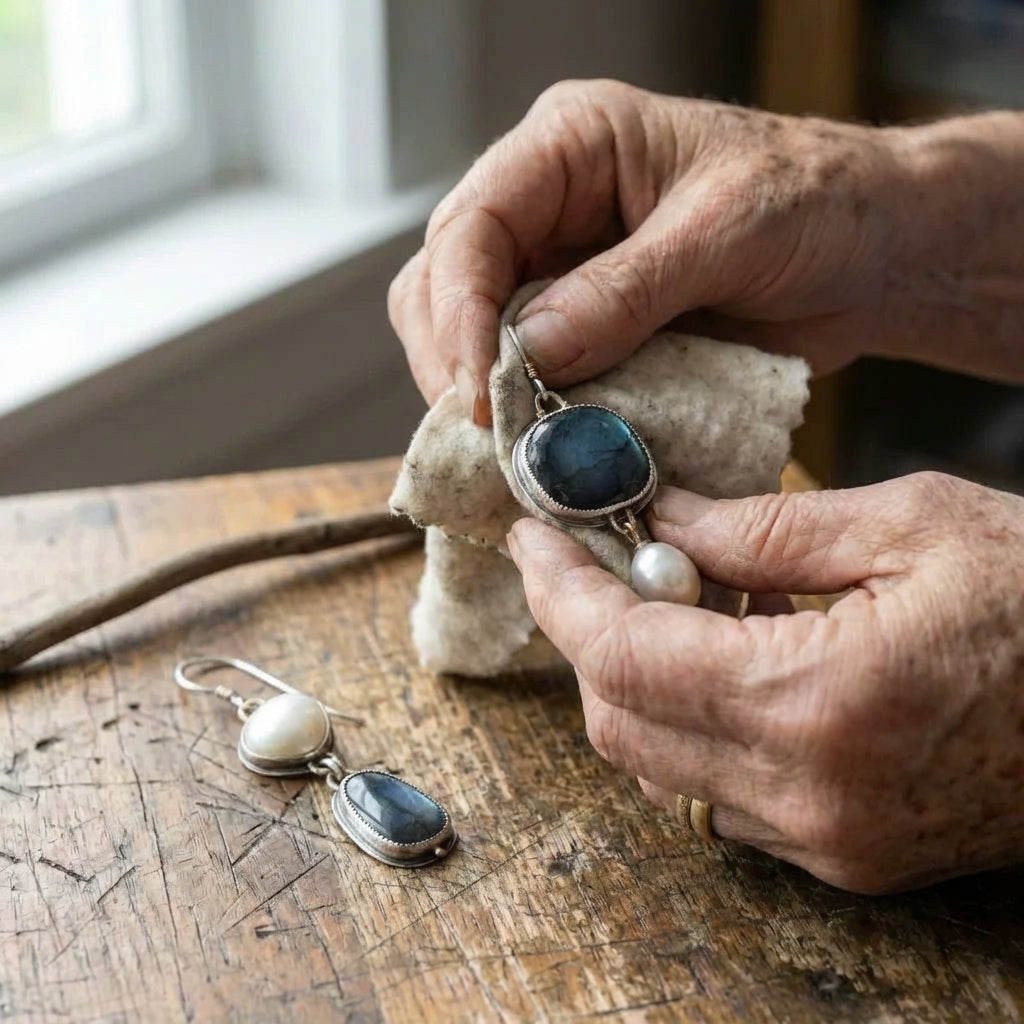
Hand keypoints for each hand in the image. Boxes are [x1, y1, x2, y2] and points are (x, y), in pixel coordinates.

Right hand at [389, 79, 960, 422]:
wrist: (873, 253)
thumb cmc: (817, 204)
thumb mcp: (727, 233)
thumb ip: (626, 292)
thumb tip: (530, 354)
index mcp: (570, 147)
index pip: (471, 225)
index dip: (461, 312)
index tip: (480, 389)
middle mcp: (547, 206)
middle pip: (444, 283)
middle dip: (456, 360)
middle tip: (489, 433)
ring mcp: (559, 272)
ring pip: (471, 335)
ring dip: (483, 396)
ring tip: (514, 449)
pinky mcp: (583, 330)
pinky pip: (526, 376)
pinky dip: (526, 416)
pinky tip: (541, 449)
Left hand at [506, 472, 1023, 892]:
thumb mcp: (910, 524)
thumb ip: (762, 528)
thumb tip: (658, 521)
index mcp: (821, 700)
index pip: (623, 656)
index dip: (559, 593)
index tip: (534, 538)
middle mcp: (809, 794)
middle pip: (620, 721)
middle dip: (585, 632)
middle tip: (592, 557)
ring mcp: (825, 839)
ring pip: (657, 765)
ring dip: (636, 677)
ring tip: (675, 595)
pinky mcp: (845, 854)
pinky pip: (716, 792)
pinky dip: (691, 720)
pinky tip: (729, 654)